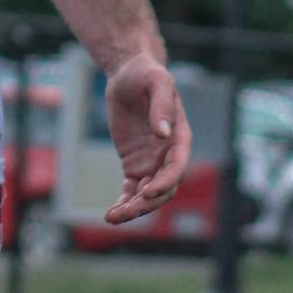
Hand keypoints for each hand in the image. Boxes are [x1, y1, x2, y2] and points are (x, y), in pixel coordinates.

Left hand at [103, 55, 191, 224]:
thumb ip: (162, 105)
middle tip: (123, 213)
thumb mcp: (156, 81)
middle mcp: (168, 155)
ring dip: (133, 208)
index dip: (165, 182)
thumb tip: (164, 132)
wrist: (129, 74)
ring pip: (147, 194)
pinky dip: (124, 202)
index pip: (176, 167)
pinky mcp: (134, 164)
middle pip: (163, 188)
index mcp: (180, 138)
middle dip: (145, 204)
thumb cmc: (147, 75)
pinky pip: (132, 188)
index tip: (147, 192)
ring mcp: (152, 162)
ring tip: (112, 218)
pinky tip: (111, 214)